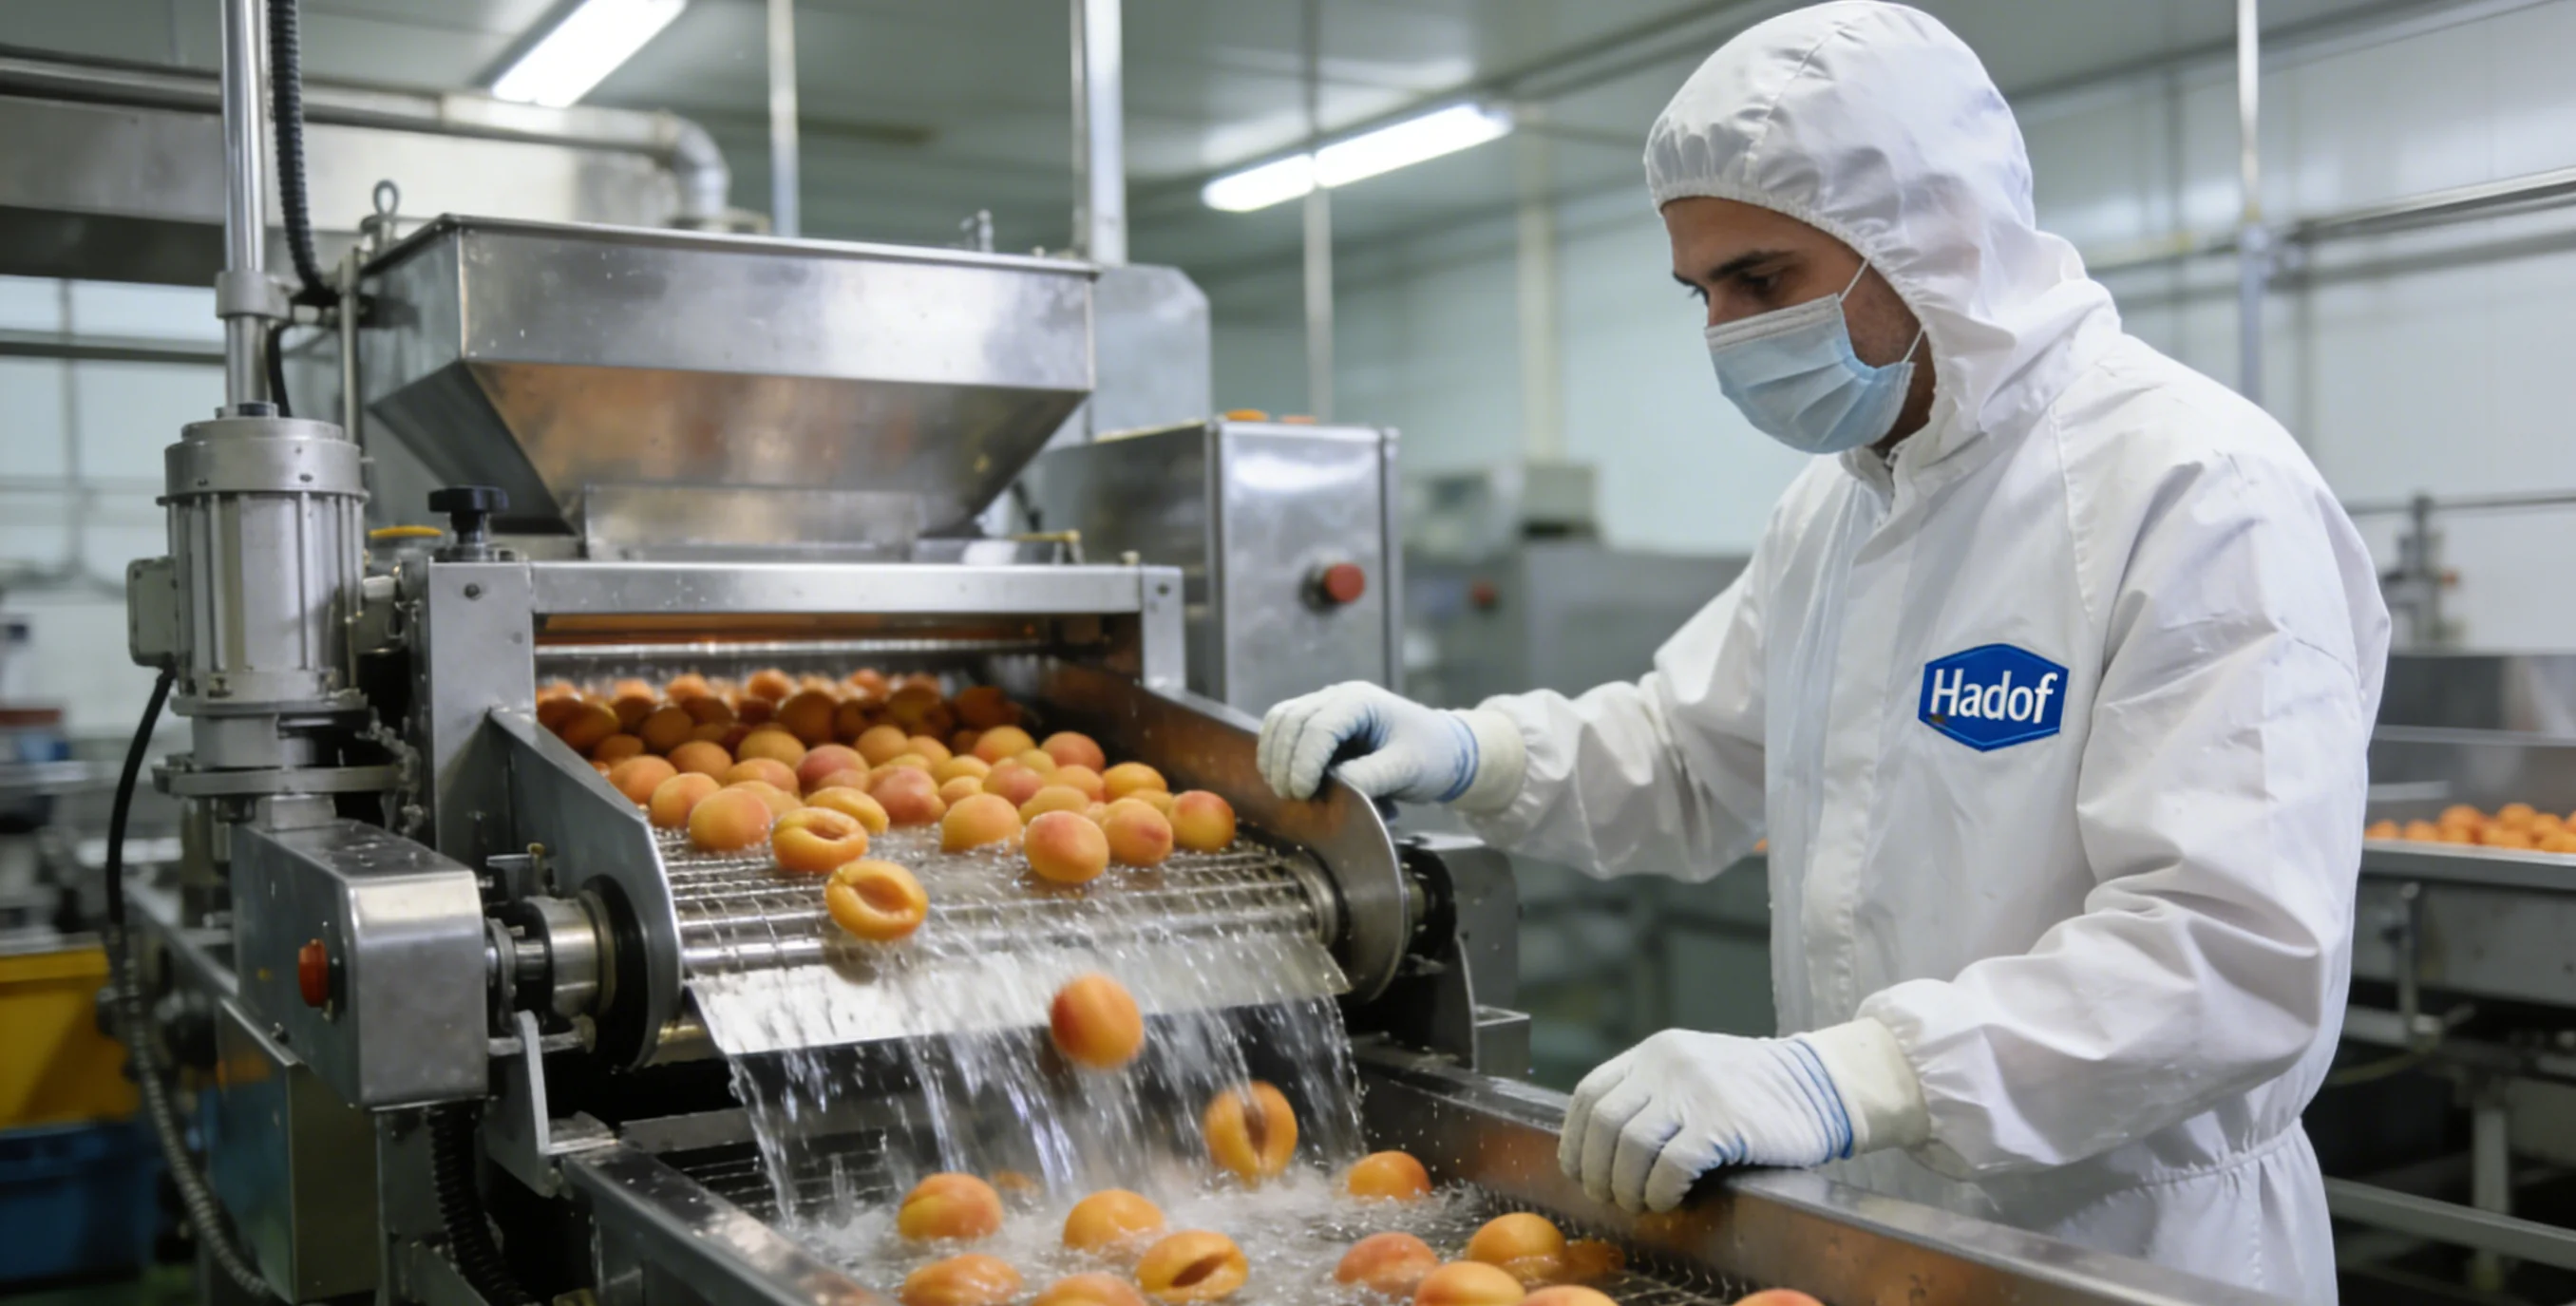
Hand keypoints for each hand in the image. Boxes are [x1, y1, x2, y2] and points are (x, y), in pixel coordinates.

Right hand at [1257, 682, 1479, 802]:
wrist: (1446, 750)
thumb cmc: (1431, 756)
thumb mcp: (1407, 769)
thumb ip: (1371, 776)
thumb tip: (1334, 786)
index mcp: (1362, 702)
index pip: (1320, 726)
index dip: (1304, 761)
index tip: (1302, 793)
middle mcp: (1339, 697)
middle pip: (1292, 719)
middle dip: (1283, 760)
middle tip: (1289, 796)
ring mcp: (1327, 706)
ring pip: (1281, 720)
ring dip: (1274, 755)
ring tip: (1282, 789)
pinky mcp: (1320, 721)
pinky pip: (1285, 729)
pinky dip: (1276, 752)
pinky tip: (1282, 776)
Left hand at [1561, 1029, 1853, 1211]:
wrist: (1820, 1084)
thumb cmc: (1755, 1090)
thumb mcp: (1694, 1071)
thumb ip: (1652, 1093)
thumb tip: (1604, 1150)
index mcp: (1654, 1052)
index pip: (1589, 1094)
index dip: (1576, 1139)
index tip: (1580, 1170)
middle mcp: (1666, 1064)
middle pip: (1602, 1124)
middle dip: (1596, 1170)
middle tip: (1610, 1197)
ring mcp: (1693, 1091)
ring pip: (1630, 1147)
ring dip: (1627, 1187)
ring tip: (1641, 1203)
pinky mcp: (1721, 1122)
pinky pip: (1670, 1166)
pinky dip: (1661, 1192)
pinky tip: (1669, 1200)